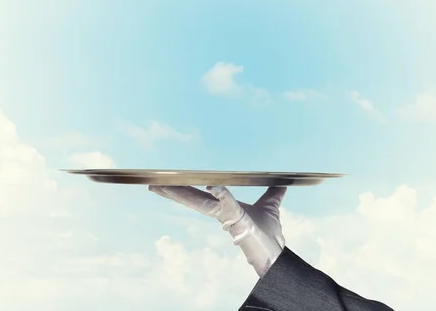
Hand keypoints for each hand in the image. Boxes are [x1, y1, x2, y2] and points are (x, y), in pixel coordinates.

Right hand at [148, 185, 286, 276]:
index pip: (200, 196)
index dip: (185, 190)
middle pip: (193, 200)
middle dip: (173, 192)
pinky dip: (222, 194)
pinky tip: (214, 185)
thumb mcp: (271, 206)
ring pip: (201, 203)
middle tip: (154, 185)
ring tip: (162, 187)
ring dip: (182, 195)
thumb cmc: (270, 234)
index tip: (170, 182)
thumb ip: (273, 193)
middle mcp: (221, 213)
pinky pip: (229, 203)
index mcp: (225, 209)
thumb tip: (282, 181)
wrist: (276, 254)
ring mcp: (227, 217)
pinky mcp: (238, 219)